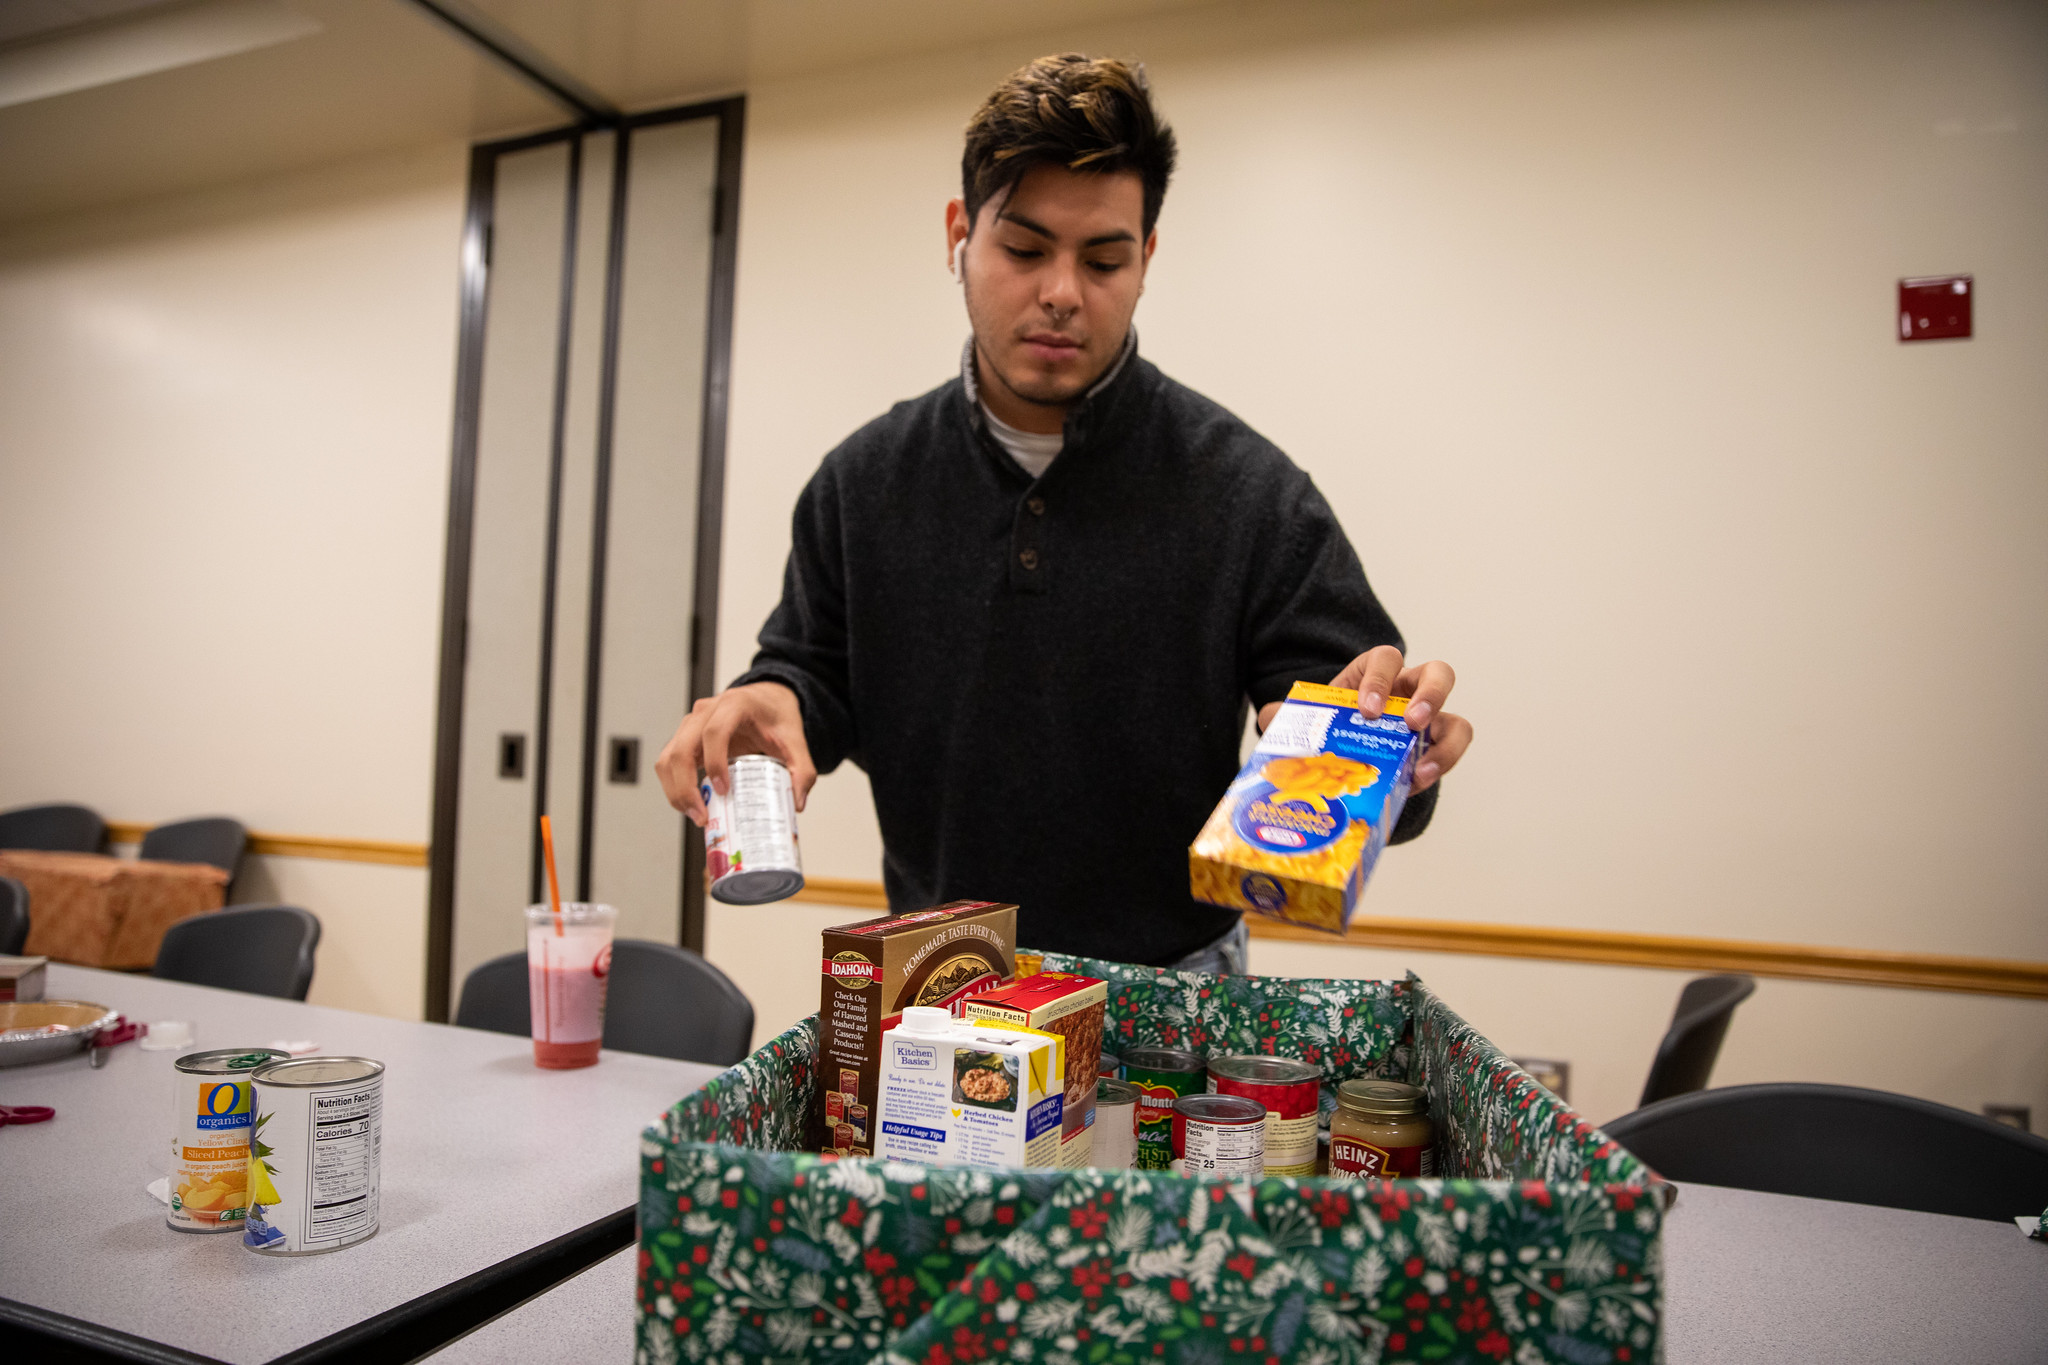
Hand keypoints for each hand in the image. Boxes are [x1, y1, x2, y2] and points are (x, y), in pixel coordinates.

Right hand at [655, 681, 817, 825]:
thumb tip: (796, 802)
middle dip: (686, 787)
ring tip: (695, 815)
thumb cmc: (775, 716)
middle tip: (702, 816)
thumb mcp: (795, 740)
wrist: (767, 701)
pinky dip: (674, 786)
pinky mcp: (685, 738)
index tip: (723, 790)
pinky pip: (669, 762)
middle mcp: (706, 712)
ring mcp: (691, 724)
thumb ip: (802, 770)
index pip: (715, 732)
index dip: (715, 762)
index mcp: (734, 705)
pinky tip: (690, 804)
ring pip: (668, 758)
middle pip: (682, 749)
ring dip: (675, 790)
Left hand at [1257, 646, 1471, 793]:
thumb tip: (1270, 718)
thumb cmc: (1330, 728)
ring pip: (1458, 721)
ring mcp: (1429, 724)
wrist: (1344, 758)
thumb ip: (1286, 717)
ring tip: (1424, 766)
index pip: (1386, 659)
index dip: (1379, 679)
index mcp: (1375, 675)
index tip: (1365, 710)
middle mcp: (1410, 693)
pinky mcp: (1435, 752)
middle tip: (1411, 722)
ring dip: (1448, 742)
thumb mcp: (1307, 721)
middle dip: (1431, 694)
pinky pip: (1450, 754)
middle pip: (1439, 674)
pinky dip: (1439, 767)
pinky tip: (1416, 783)